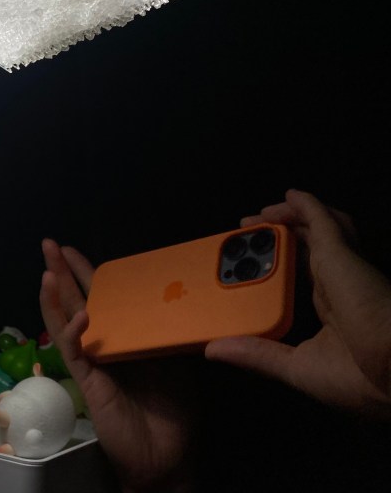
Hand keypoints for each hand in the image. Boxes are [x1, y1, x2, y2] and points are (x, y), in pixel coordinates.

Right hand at [41, 240, 199, 491]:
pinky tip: (79, 315)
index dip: (85, 273)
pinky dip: (74, 332)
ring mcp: (90, 361)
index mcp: (120, 337)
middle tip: (48, 244)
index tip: (72, 249)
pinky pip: (75, 351)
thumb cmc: (173, 411)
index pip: (99, 297)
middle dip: (60, 272)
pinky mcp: (88, 380)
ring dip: (54, 295)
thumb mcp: (177, 360)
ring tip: (47, 270)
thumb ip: (167, 332)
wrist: (166, 457)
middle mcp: (100, 344)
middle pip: (73, 301)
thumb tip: (175, 298)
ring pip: (64, 321)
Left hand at [205, 189, 390, 417]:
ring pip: (317, 232)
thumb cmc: (361, 380)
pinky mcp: (341, 255)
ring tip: (261, 215)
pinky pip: (323, 221)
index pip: (301, 280)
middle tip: (247, 229)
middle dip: (275, 237)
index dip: (280, 268)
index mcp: (333, 314)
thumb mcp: (298, 369)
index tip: (251, 264)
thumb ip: (257, 355)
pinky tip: (292, 196)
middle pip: (304, 251)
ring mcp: (341, 269)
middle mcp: (337, 287)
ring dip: (287, 218)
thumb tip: (213, 350)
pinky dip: (308, 206)